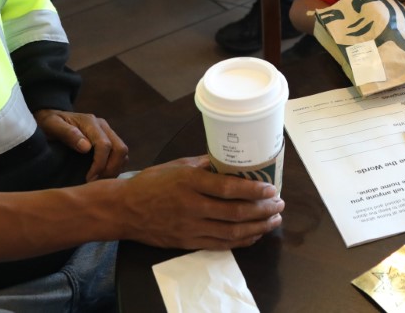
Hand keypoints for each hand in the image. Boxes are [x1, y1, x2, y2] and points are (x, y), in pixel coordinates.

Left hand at [34, 109, 128, 180]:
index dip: (99, 165)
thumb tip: (86, 147)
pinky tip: (101, 176)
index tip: (88, 179)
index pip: (105, 145)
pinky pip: (119, 156)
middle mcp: (103, 126)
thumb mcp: (52, 125)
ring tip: (97, 182)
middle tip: (95, 184)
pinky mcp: (108, 140)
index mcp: (90, 122)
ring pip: (122, 153)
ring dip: (114, 170)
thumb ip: (68, 134)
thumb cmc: (49, 123)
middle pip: (120, 149)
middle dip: (110, 169)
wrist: (50, 117)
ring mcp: (107, 132)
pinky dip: (114, 168)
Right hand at [114, 156, 283, 249]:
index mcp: (190, 182)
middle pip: (235, 212)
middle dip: (262, 210)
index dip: (254, 191)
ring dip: (257, 228)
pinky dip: (241, 241)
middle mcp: (192, 206)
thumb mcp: (177, 166)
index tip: (271, 189)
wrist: (124, 209)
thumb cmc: (151, 183)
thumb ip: (204, 164)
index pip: (229, 188)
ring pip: (231, 232)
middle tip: (279, 205)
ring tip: (273, 221)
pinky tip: (254, 235)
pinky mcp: (187, 242)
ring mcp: (190, 227)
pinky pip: (220, 245)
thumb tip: (230, 160)